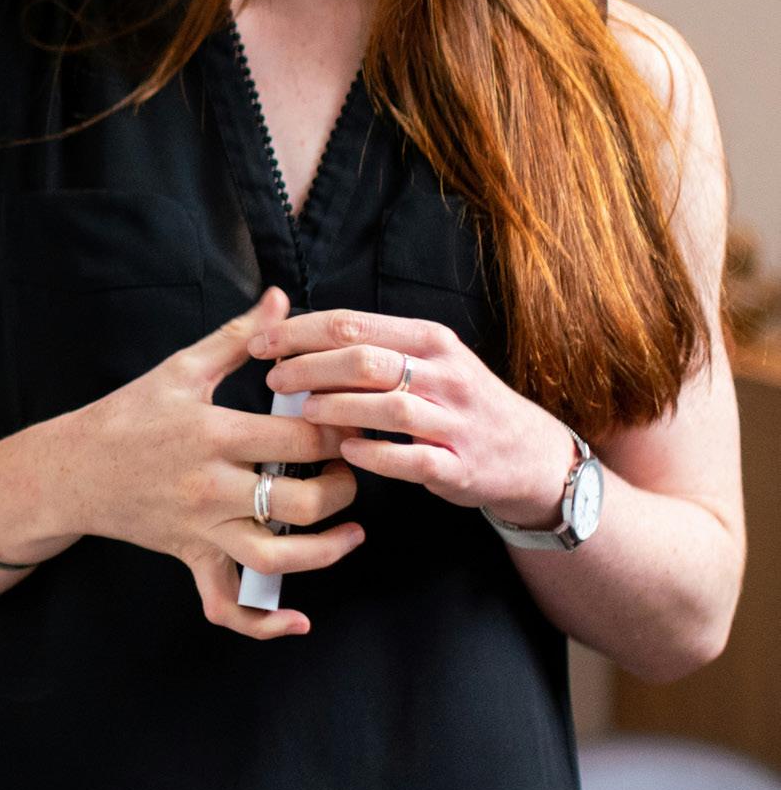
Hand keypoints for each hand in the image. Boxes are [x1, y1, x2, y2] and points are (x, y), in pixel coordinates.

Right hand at [71, 286, 363, 637]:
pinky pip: (227, 605)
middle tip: (351, 469)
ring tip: (351, 530)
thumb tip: (281, 300)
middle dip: (343, 487)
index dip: (341, 432)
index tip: (355, 421)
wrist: (70, 469)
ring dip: (327, 550)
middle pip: (302, 502)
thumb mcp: (180, 368)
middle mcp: (210, 487)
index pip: (301, 439)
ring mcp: (201, 529)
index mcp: (212, 434)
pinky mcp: (191, 558)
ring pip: (279, 558)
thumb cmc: (127, 414)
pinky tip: (298, 620)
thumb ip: (238, 337)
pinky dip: (264, 624)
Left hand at [253, 308, 579, 527]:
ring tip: (302, 412)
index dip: (299, 331)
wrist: (529, 454)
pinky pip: (411, 459)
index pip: (353, 325)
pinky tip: (345, 450)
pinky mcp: (459, 465)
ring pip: (387, 406)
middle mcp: (445, 374)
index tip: (261, 342)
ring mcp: (455, 421)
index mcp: (429, 340)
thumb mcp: (428, 360)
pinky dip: (374, 454)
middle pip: (364, 360)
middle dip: (309, 367)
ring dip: (336, 407)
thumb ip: (372, 346)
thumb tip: (296, 335)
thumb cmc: (458, 402)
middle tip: (274, 378)